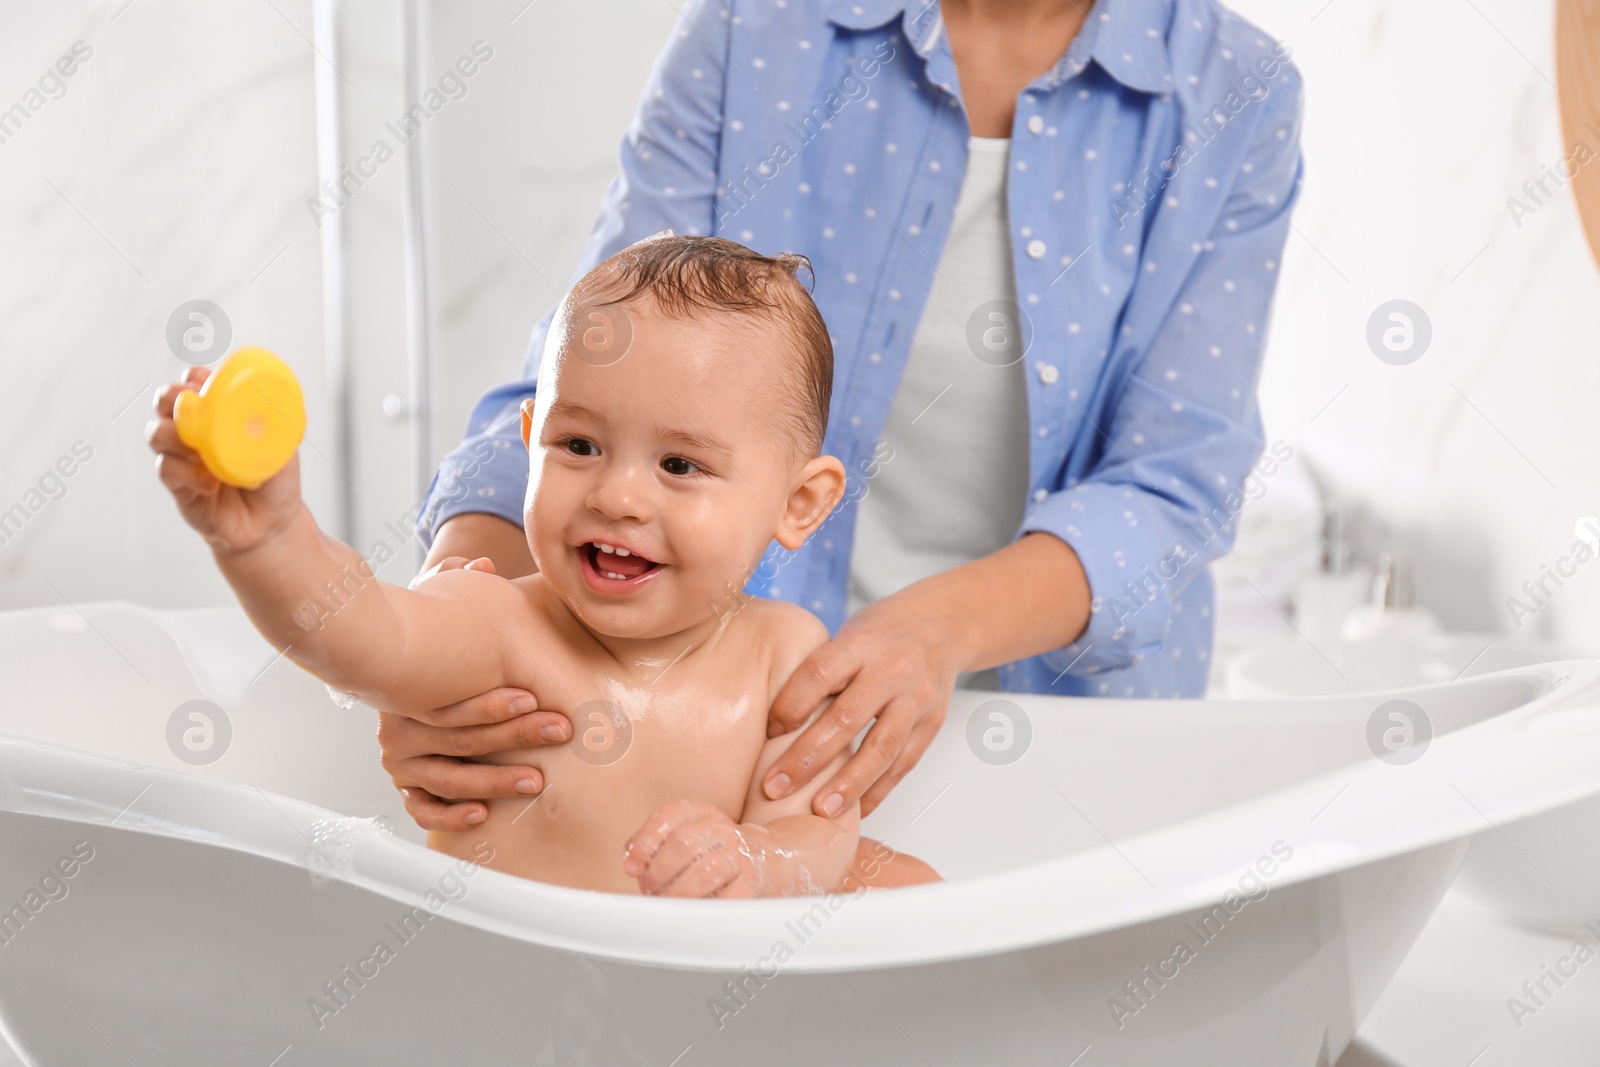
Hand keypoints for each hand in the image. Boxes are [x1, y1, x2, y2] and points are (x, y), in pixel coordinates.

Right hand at [145, 366, 303, 552]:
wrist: (270, 526)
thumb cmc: (275, 482)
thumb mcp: (283, 450)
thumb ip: (273, 428)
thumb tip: (261, 405)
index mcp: (219, 415)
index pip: (194, 383)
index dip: (194, 378)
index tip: (203, 382)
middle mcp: (195, 432)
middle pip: (165, 401)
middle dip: (170, 398)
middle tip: (190, 408)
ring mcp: (182, 457)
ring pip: (156, 433)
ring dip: (174, 436)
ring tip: (200, 450)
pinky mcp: (177, 485)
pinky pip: (166, 469)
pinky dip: (185, 472)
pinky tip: (209, 483)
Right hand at [376, 555, 570, 831]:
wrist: (386, 664)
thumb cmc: (426, 637)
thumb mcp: (440, 603)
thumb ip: (460, 582)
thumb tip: (483, 563)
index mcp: (413, 690)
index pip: (455, 704)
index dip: (494, 703)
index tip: (533, 698)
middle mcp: (400, 728)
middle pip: (461, 740)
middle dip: (516, 735)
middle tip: (559, 730)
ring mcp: (402, 759)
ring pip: (448, 778)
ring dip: (494, 781)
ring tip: (535, 779)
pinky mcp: (407, 786)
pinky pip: (423, 809)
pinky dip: (449, 816)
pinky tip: (481, 815)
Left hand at [623, 798, 768, 897]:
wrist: (762, 857)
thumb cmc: (709, 849)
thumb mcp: (679, 834)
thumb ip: (649, 844)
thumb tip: (631, 864)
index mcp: (698, 811)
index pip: (668, 816)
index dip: (645, 843)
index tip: (633, 868)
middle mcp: (720, 827)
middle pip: (683, 845)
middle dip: (658, 874)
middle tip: (650, 890)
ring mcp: (739, 853)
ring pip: (703, 873)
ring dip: (677, 893)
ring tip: (667, 901)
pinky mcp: (751, 881)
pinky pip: (724, 898)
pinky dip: (703, 908)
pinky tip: (692, 910)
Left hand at [761, 590, 959, 817]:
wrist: (943, 624)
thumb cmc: (882, 633)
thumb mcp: (847, 634)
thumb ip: (819, 671)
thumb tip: (771, 720)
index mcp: (861, 644)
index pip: (819, 674)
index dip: (790, 706)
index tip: (768, 732)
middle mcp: (892, 671)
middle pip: (846, 719)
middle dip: (807, 759)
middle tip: (776, 787)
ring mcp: (916, 700)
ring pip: (881, 749)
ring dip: (848, 785)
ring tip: (820, 811)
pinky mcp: (932, 724)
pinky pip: (903, 764)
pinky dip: (878, 790)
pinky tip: (855, 809)